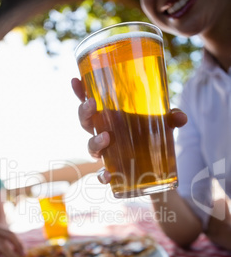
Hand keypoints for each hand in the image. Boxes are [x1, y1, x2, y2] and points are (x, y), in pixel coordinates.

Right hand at [72, 77, 187, 183]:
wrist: (157, 164)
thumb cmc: (152, 134)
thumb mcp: (162, 123)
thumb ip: (170, 117)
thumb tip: (180, 117)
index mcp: (110, 117)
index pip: (90, 102)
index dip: (80, 92)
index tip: (75, 80)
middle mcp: (104, 133)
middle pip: (86, 123)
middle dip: (84, 113)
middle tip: (92, 104)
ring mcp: (107, 152)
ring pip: (90, 146)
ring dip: (94, 142)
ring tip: (106, 137)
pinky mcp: (113, 169)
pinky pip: (101, 174)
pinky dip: (101, 176)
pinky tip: (106, 176)